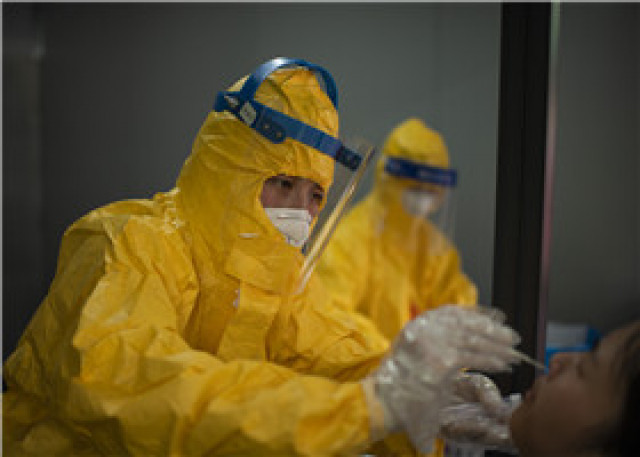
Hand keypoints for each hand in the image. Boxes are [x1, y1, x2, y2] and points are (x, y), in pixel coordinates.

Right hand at [365, 305, 519, 452]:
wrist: (383, 400)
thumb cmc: (399, 381)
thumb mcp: (414, 350)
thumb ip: (437, 339)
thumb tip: (470, 335)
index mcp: (419, 323)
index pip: (454, 312)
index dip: (479, 314)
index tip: (496, 317)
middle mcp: (426, 328)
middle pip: (468, 324)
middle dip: (494, 331)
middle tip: (512, 337)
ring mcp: (433, 343)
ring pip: (474, 340)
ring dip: (497, 347)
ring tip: (512, 353)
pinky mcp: (442, 361)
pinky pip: (474, 358)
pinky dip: (491, 360)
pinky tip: (502, 364)